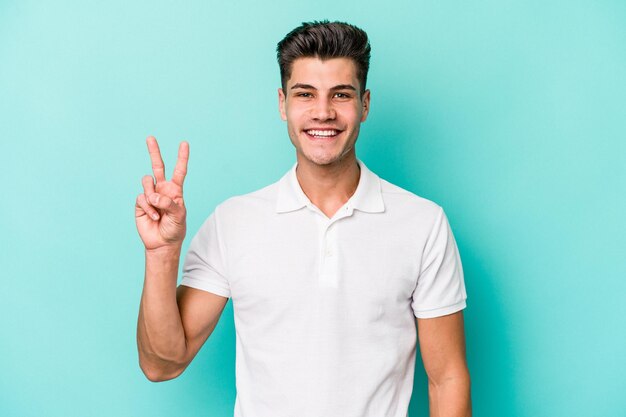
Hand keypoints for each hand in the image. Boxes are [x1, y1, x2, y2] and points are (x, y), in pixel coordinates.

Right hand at [135, 136, 188, 250]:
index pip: (179, 171)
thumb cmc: (175, 228)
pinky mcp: (140, 203)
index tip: (184, 143)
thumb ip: (168, 203)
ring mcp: (150, 195)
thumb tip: (153, 195)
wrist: (162, 243)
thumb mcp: (179, 215)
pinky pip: (142, 198)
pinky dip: (148, 208)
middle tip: (150, 138)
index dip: (182, 157)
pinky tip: (153, 217)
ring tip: (158, 210)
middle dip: (154, 152)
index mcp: (175, 190)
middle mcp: (162, 189)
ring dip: (152, 195)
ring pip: (147, 182)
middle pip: (158, 166)